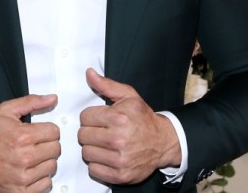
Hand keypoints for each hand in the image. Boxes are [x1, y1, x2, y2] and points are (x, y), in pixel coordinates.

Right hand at [0, 94, 59, 192]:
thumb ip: (31, 102)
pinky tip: (28, 170)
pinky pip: (46, 184)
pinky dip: (40, 178)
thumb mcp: (5, 111)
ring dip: (44, 162)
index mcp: (21, 136)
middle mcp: (24, 158)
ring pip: (52, 167)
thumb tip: (52, 98)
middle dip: (46, 144)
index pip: (54, 132)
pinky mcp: (21, 191)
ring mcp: (23, 177)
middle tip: (33, 144)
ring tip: (29, 157)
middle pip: (56, 150)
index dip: (46, 130)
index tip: (37, 132)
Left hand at [78, 68, 180, 184]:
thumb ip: (107, 85)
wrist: (164, 142)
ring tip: (105, 144)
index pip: (84, 117)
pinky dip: (98, 165)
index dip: (91, 117)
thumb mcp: (129, 97)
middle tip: (102, 132)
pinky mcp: (121, 175)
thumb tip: (89, 73)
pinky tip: (107, 157)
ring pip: (86, 153)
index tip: (100, 120)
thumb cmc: (143, 119)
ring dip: (93, 149)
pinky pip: (94, 170)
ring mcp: (120, 159)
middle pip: (82, 136)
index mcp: (119, 118)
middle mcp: (119, 139)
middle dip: (90, 132)